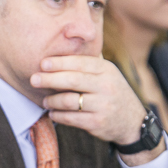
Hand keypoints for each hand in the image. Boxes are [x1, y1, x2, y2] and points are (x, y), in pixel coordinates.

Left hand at [30, 55, 148, 146]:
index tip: (43, 63)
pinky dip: (58, 116)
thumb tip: (66, 44)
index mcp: (107, 70)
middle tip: (34, 79)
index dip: (59, 62)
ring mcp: (103, 105)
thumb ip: (90, 63)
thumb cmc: (113, 93)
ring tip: (45, 100)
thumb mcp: (109, 74)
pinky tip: (53, 113)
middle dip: (50, 79)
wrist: (133, 122)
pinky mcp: (98, 123)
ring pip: (69, 101)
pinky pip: (72, 118)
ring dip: (53, 100)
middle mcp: (106, 86)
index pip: (80, 63)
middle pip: (72, 80)